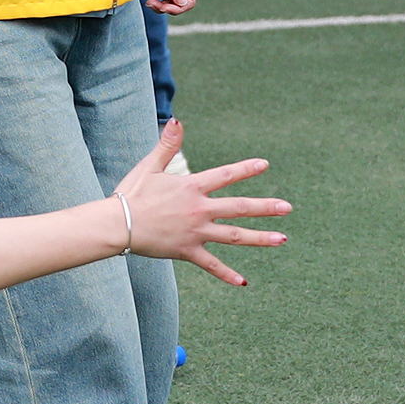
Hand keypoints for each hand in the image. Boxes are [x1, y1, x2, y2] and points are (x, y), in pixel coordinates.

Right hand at [111, 124, 289, 289]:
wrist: (117, 225)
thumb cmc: (131, 194)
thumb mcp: (150, 166)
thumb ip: (167, 144)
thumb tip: (177, 120)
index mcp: (192, 188)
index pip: (225, 175)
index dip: (245, 169)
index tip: (264, 165)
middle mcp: (198, 209)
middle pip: (239, 207)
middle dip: (265, 207)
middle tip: (287, 207)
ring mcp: (195, 232)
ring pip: (234, 235)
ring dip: (260, 238)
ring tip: (282, 239)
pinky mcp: (187, 251)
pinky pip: (211, 264)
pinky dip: (226, 274)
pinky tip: (243, 282)